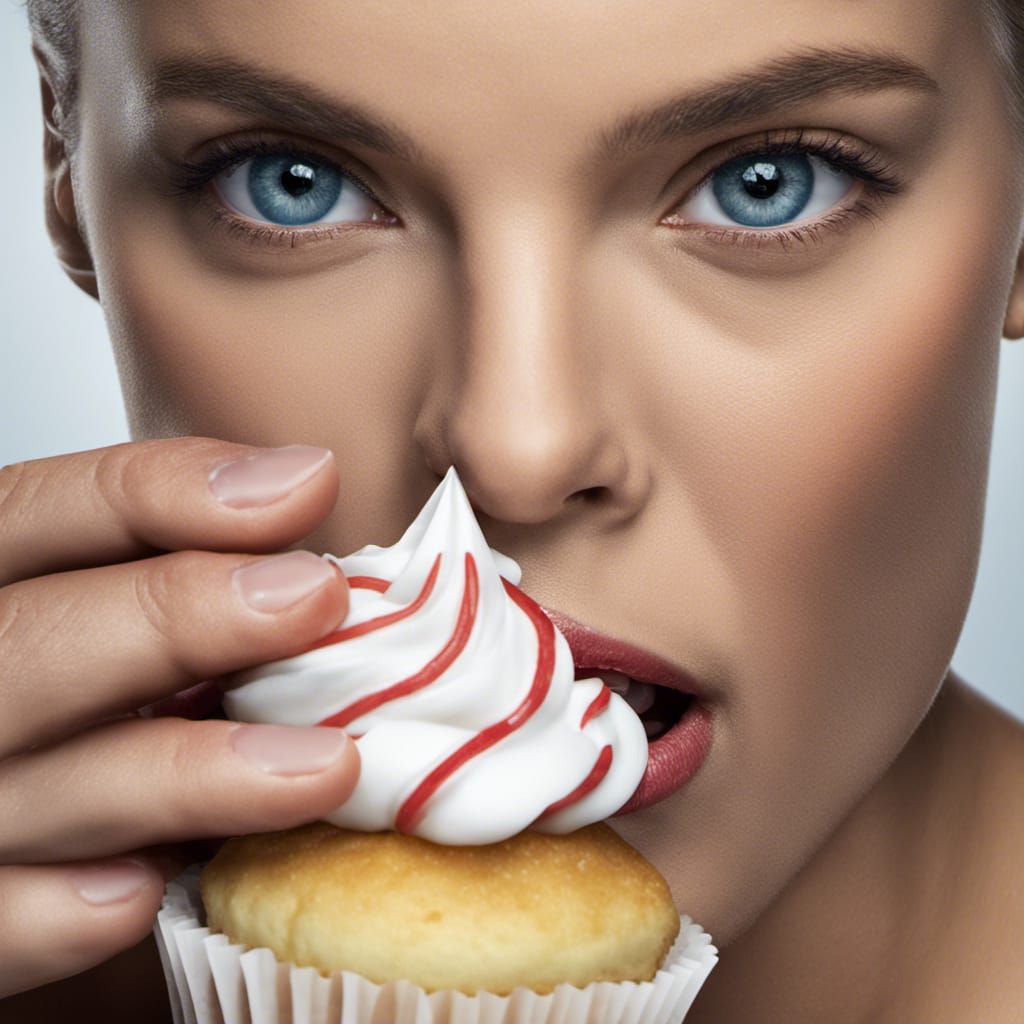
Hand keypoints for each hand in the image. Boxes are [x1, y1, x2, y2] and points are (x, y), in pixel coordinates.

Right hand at [0, 437, 359, 996]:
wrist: (13, 799)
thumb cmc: (85, 698)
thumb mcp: (103, 609)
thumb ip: (170, 567)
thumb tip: (306, 500)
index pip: (41, 511)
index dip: (167, 494)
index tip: (307, 484)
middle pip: (32, 638)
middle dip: (175, 614)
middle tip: (314, 598)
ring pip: (37, 787)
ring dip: (182, 775)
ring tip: (323, 765)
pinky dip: (66, 912)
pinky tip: (151, 890)